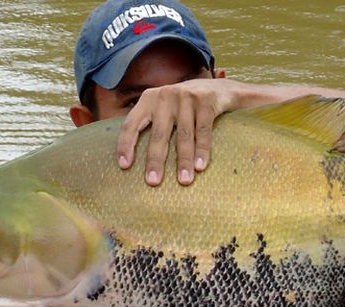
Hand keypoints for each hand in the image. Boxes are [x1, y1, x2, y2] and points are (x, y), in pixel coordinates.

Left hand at [116, 78, 238, 185]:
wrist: (220, 88)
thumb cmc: (186, 105)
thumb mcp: (165, 108)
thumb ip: (151, 123)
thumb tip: (133, 158)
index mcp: (149, 99)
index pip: (132, 123)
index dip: (125, 144)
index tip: (124, 166)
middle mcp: (165, 95)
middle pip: (158, 133)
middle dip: (156, 160)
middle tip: (153, 181)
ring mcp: (186, 97)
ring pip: (183, 135)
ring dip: (183, 160)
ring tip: (183, 180)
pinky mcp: (206, 101)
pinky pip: (202, 131)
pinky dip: (202, 150)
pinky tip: (200, 167)